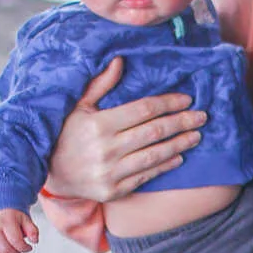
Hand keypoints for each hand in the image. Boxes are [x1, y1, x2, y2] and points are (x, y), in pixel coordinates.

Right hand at [43, 57, 207, 201]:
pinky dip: (165, 166)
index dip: (168, 104)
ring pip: (155, 156)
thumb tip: (120, 61)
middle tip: (201, 116)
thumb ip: (100, 85)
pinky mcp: (115, 191)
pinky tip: (179, 156)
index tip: (186, 100)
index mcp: (99, 124)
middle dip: (181, 123)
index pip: (143, 110)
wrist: (51, 175)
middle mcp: (107, 149)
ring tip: (196, 135)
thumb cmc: (66, 135)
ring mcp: (111, 172)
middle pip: (154, 132)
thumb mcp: (78, 107)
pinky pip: (146, 176)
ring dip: (179, 144)